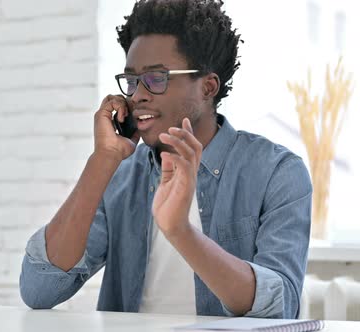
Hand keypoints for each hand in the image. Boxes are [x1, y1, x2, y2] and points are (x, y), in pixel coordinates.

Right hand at [93, 95, 139, 161]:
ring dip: (122, 103)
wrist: (111, 154)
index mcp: (110, 121)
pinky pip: (112, 101)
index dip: (127, 105)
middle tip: (131, 112)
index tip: (134, 113)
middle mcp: (105, 117)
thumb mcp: (131, 140)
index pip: (117, 105)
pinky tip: (122, 118)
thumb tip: (139, 128)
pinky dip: (120, 107)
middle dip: (124, 101)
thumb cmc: (119, 151)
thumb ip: (134, 133)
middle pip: (113, 98)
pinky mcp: (101, 114)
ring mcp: (102, 115)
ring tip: (126, 115)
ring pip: (112, 97)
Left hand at [152, 118, 202, 237]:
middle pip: (195, 146)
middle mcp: (191, 173)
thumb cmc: (168, 205)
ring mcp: (190, 179)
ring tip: (164, 135)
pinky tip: (164, 155)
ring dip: (178, 142)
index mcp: (186, 171)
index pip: (191, 147)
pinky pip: (184, 167)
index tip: (183, 119)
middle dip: (185, 134)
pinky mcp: (186, 187)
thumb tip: (166, 154)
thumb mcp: (166, 182)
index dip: (188, 133)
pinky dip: (175, 158)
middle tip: (172, 126)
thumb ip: (169, 168)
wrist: (170, 225)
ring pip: (190, 153)